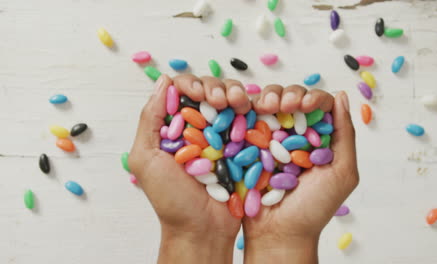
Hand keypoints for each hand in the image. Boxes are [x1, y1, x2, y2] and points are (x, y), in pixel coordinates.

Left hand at [128, 74, 251, 263]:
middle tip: (221, 101)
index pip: (184, 92)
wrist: (203, 229)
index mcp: (176, 127)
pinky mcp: (245, 146)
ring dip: (237, 95)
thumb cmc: (170, 199)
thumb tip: (163, 80)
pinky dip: (254, 111)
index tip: (199, 94)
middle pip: (211, 91)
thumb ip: (149, 120)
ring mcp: (224, 136)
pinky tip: (255, 111)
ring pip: (233, 101)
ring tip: (239, 104)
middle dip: (217, 88)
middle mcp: (200, 127)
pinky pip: (252, 121)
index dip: (192, 84)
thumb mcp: (146, 159)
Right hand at [243, 85, 358, 262]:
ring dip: (267, 98)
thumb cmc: (314, 209)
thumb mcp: (341, 173)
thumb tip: (341, 96)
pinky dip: (246, 109)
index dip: (312, 97)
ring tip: (266, 107)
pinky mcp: (246, 145)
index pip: (318, 105)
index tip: (306, 105)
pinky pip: (245, 120)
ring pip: (267, 104)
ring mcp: (268, 138)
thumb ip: (344, 135)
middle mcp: (293, 134)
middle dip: (288, 95)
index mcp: (317, 138)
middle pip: (291, 99)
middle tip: (284, 106)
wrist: (278, 233)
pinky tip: (248, 110)